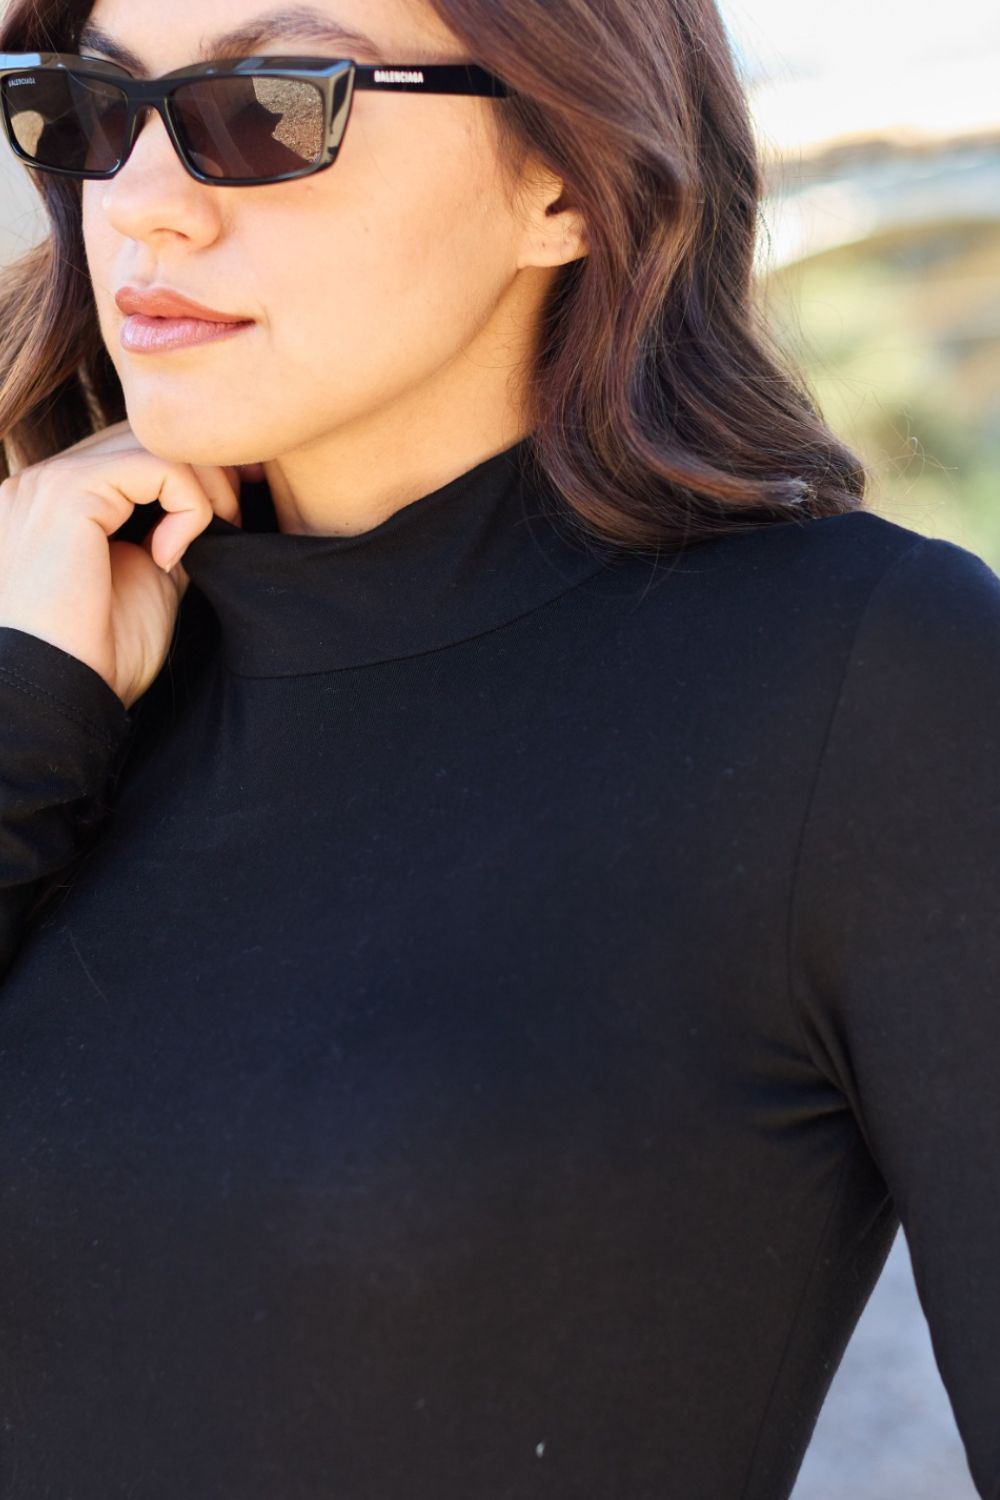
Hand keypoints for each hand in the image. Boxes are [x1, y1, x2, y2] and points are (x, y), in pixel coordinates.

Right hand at [0, 419, 244, 709]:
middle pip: (143, 436)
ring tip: (212, 535)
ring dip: (204, 486)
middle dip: (205, 470)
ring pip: (153, 442)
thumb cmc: (100, 656)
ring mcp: (48, 481)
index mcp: (54, 503)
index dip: (191, 475)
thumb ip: (169, 532)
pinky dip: (188, 504)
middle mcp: (42, 482)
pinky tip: (173, 556)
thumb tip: (210, 503)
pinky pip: (155, 465)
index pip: (132, 453)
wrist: (59, 696)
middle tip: (235, 521)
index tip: (229, 519)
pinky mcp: (66, 493)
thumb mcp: (149, 580)